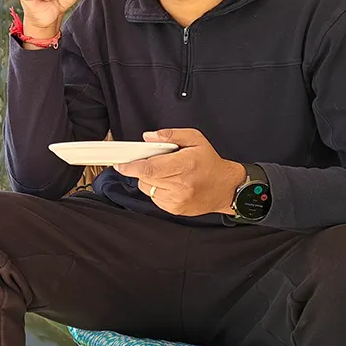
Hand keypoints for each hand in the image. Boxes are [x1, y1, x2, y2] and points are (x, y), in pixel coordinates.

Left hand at [115, 129, 245, 216]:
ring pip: (147, 188)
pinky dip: (157, 190)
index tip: (120, 164)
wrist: (225, 188)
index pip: (150, 168)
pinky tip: (171, 184)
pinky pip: (154, 198)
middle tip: (153, 161)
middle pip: (145, 178)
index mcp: (185, 164)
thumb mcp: (195, 139)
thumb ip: (170, 135)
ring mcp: (177, 199)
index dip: (131, 167)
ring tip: (166, 173)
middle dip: (142, 168)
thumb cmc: (209, 162)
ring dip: (150, 179)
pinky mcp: (174, 209)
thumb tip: (148, 137)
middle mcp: (181, 184)